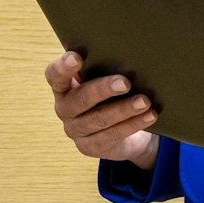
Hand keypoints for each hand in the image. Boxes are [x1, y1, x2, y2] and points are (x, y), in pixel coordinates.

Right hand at [45, 51, 159, 168]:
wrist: (120, 128)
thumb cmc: (109, 93)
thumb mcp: (103, 78)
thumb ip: (103, 67)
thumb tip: (126, 55)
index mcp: (62, 86)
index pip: (54, 75)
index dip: (63, 67)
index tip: (77, 58)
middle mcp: (64, 108)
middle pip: (81, 98)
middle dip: (104, 89)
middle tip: (125, 82)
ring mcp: (75, 130)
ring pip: (100, 119)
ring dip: (124, 109)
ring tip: (144, 101)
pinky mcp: (89, 147)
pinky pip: (112, 135)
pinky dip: (133, 124)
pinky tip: (149, 116)